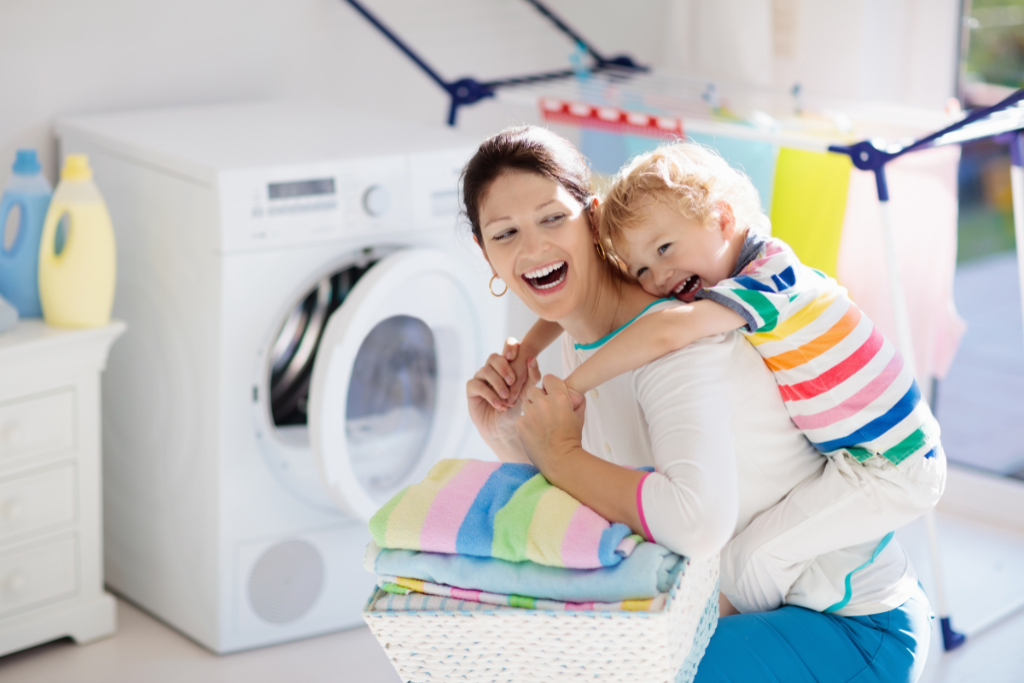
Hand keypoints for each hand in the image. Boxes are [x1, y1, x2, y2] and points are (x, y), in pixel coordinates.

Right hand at [466, 338, 531, 459]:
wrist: (505, 430)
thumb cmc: (518, 410)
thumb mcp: (528, 394)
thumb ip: (532, 378)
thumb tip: (533, 359)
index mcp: (508, 366)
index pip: (508, 347)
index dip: (510, 346)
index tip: (513, 356)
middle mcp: (493, 369)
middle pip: (494, 357)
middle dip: (503, 367)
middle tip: (512, 381)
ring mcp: (481, 378)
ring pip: (485, 371)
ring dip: (497, 384)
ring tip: (507, 398)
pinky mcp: (472, 389)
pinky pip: (477, 384)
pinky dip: (489, 394)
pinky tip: (498, 405)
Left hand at [516, 363, 585, 473]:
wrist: (561, 460)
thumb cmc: (572, 439)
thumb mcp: (579, 416)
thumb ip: (576, 401)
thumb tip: (574, 394)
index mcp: (559, 397)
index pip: (549, 379)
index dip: (550, 386)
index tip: (551, 394)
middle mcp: (543, 402)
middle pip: (533, 390)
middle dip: (538, 398)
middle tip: (544, 411)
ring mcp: (530, 413)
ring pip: (525, 403)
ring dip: (531, 410)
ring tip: (540, 424)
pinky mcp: (521, 424)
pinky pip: (521, 418)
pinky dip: (526, 423)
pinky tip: (535, 432)